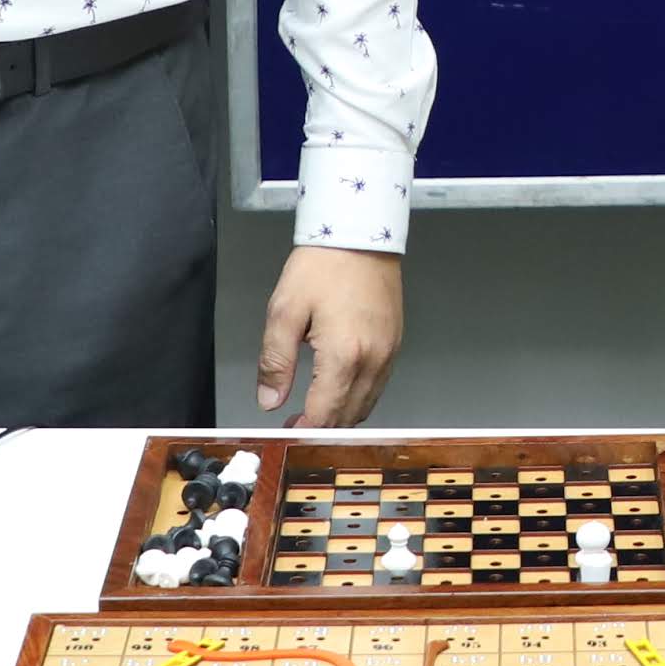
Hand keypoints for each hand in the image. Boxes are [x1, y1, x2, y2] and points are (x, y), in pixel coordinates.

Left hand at [256, 246, 403, 422]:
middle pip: (348, 415)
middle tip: (295, 424)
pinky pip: (378, 385)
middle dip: (321, 426)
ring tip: (313, 411)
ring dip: (341, 415)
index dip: (303, 429)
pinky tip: (338, 389)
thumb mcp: (285, 310)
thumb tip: (269, 400)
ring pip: (366, 404)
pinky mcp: (395, 343)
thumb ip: (275, 361)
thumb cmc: (323, 265)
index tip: (286, 432)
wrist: (360, 234)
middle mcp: (373, 360)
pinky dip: (358, 397)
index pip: (324, 413)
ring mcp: (389, 353)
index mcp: (344, 355)